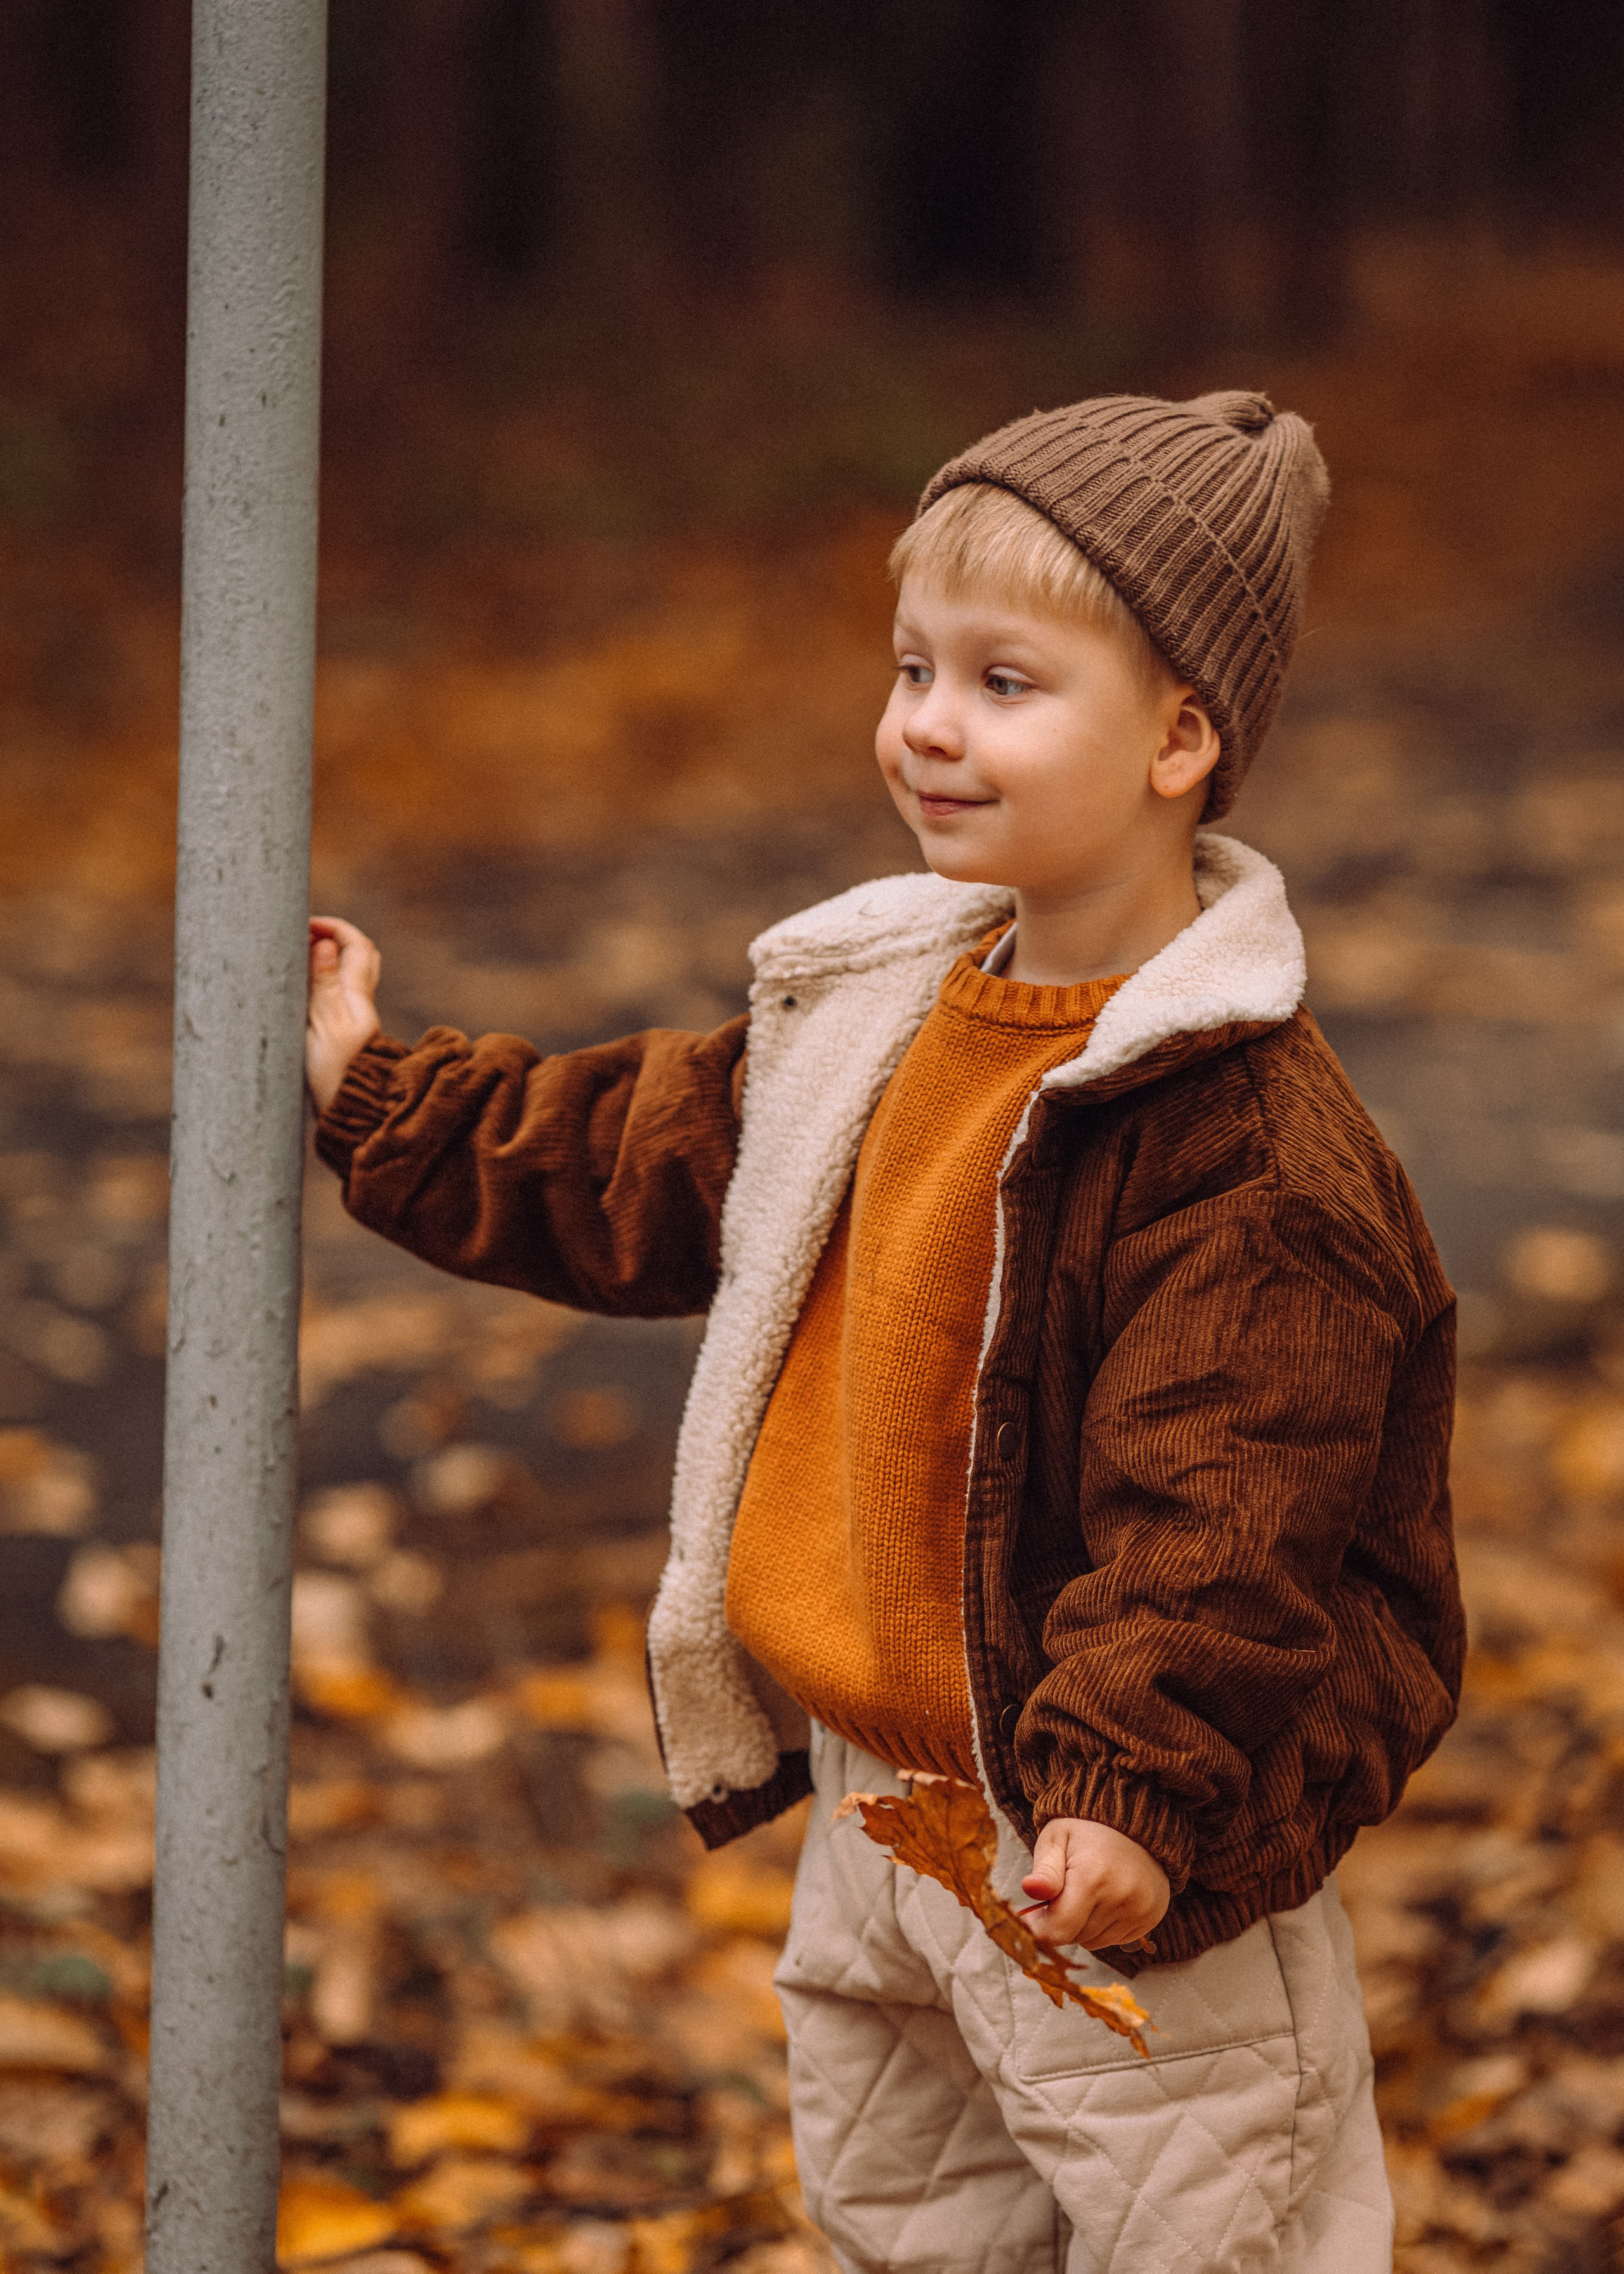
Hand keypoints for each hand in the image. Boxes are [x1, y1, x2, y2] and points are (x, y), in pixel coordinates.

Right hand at [306, 916, 380, 1115]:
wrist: (351, 1113)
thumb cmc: (335, 1073)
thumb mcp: (323, 1025)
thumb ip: (322, 984)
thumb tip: (324, 944)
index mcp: (356, 996)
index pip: (355, 945)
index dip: (333, 927)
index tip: (306, 925)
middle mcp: (360, 1004)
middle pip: (358, 956)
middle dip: (333, 938)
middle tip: (301, 937)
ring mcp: (355, 1019)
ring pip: (348, 975)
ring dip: (327, 960)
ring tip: (296, 959)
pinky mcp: (345, 1034)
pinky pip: (338, 995)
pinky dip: (322, 981)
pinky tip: (300, 988)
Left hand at [1020, 1818, 1169, 1952]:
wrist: (1132, 1822)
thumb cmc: (1086, 1831)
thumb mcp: (1057, 1839)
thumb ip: (1044, 1870)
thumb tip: (1030, 1889)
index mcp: (1092, 1877)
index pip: (1059, 1930)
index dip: (1040, 1927)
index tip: (1036, 1913)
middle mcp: (1120, 1898)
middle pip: (1075, 1938)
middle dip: (1063, 1921)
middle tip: (1065, 1891)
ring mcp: (1139, 1910)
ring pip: (1094, 1943)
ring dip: (1084, 1925)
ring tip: (1089, 1892)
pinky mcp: (1149, 1919)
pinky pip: (1114, 1941)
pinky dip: (1104, 1927)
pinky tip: (1107, 1899)